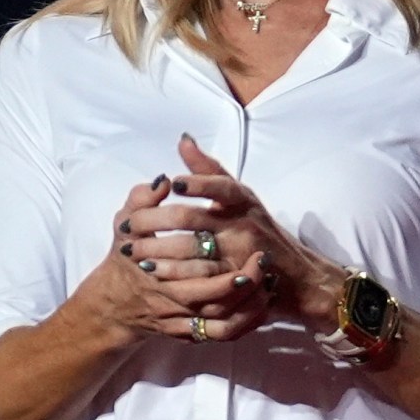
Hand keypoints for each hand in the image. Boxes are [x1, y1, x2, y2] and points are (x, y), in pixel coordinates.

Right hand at [71, 176, 272, 344]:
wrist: (113, 304)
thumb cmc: (125, 256)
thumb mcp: (126, 223)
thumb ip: (142, 200)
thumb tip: (165, 180)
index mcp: (150, 268)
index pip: (183, 265)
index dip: (214, 257)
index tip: (242, 241)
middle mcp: (166, 298)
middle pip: (208, 298)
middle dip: (238, 282)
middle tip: (262, 262)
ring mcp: (179, 319)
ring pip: (219, 322)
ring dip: (248, 304)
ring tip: (267, 283)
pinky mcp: (189, 333)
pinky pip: (222, 335)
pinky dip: (245, 323)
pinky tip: (262, 305)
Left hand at [124, 135, 345, 331]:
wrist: (292, 272)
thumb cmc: (258, 228)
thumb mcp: (240, 195)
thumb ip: (209, 169)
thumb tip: (183, 139)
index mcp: (241, 199)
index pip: (221, 185)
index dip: (197, 183)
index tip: (171, 184)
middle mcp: (242, 224)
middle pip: (191, 218)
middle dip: (153, 221)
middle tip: (127, 224)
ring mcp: (239, 253)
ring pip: (189, 249)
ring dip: (155, 249)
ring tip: (131, 249)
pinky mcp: (234, 279)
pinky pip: (197, 277)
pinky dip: (171, 273)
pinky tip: (151, 270)